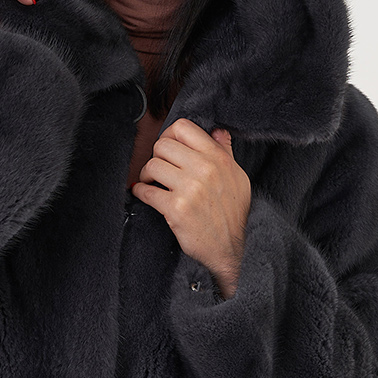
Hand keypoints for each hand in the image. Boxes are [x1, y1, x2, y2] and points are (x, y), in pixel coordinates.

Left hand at [132, 121, 251, 298]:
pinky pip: (146, 192)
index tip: (167, 148)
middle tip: (158, 169)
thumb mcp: (237, 177)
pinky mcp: (176, 209)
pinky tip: (144, 194)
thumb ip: (225, 152)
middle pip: (162, 145)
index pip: (183, 128)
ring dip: (146, 175)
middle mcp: (204, 169)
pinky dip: (140, 192)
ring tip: (152, 183)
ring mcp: (189, 189)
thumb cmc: (232, 214)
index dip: (169, 135)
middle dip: (156, 156)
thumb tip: (217, 131)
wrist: (229, 249)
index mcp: (218, 158)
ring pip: (152, 166)